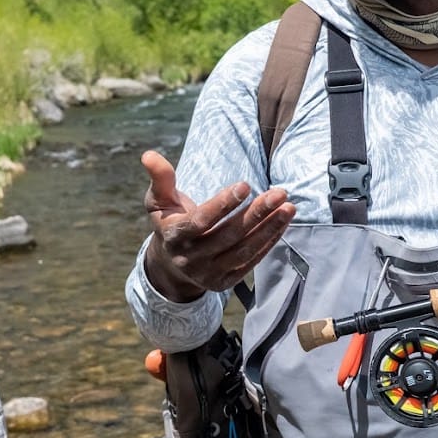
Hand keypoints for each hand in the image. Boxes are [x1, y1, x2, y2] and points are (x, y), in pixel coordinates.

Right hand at [141, 149, 296, 301]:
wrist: (171, 264)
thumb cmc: (169, 221)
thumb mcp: (159, 200)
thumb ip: (160, 178)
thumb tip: (148, 155)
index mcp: (174, 236)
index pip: (201, 221)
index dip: (223, 204)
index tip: (246, 185)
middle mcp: (190, 259)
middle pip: (229, 236)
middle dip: (256, 213)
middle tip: (280, 193)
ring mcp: (208, 273)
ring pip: (243, 250)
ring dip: (269, 228)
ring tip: (288, 207)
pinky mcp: (224, 282)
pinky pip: (250, 261)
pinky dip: (268, 242)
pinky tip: (282, 223)